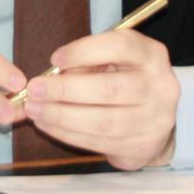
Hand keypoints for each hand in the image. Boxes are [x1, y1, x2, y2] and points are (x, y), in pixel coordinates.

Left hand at [22, 29, 178, 170]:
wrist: (156, 122)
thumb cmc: (125, 81)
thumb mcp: (114, 62)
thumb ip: (88, 63)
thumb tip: (51, 75)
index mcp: (152, 56)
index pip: (119, 46)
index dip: (84, 51)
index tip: (55, 59)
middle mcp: (160, 87)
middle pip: (108, 89)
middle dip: (65, 90)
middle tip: (34, 90)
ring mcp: (154, 120)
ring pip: (101, 121)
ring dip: (61, 116)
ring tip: (35, 109)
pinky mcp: (141, 147)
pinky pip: (98, 141)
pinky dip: (67, 133)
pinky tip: (48, 124)